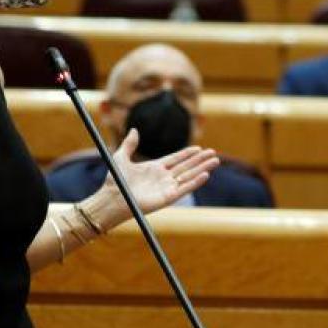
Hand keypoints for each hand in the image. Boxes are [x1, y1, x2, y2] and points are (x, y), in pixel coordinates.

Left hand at [100, 129, 219, 220]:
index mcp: (154, 168)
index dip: (187, 154)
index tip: (199, 148)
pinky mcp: (168, 198)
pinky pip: (185, 188)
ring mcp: (166, 187)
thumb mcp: (121, 157)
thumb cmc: (114, 180)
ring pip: (189, 176)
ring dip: (203, 168)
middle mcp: (163, 178)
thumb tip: (133, 129)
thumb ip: (129, 144)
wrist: (112, 198)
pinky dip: (196, 182)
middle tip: (213, 152)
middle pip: (186, 166)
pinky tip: (206, 175)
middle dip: (200, 160)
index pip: (176, 159)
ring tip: (215, 161)